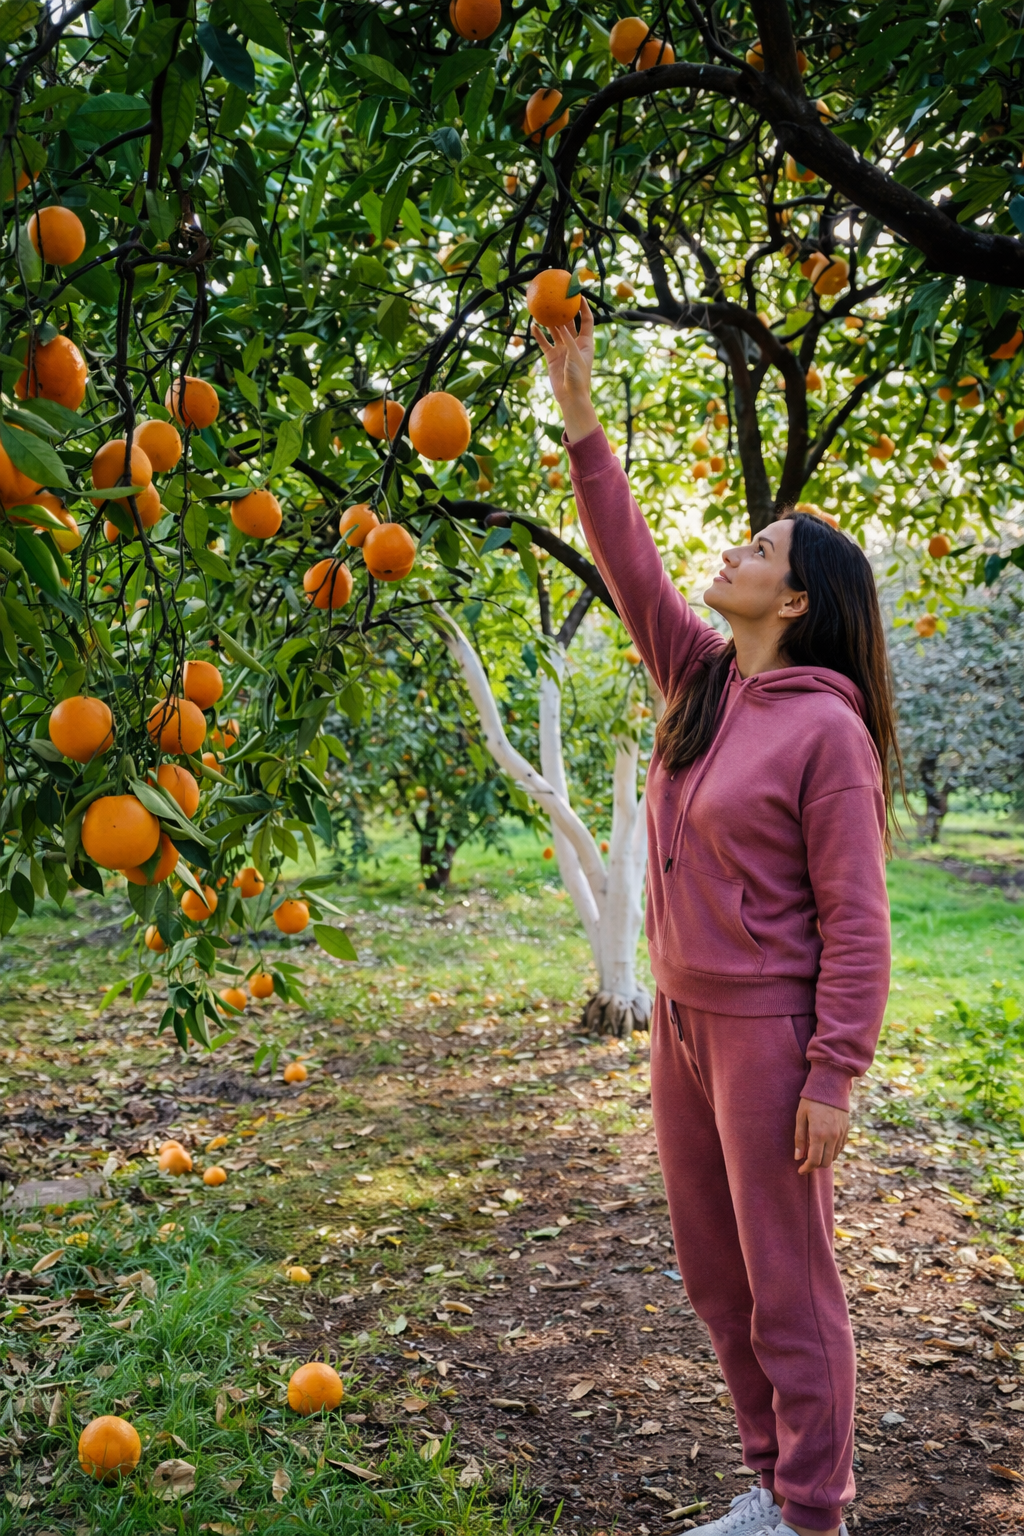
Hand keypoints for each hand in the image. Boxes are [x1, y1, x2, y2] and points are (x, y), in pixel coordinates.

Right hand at [531, 296, 599, 442]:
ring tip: (543, 310)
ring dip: (550, 321)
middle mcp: (574, 343)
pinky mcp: (552, 357)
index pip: (586, 320)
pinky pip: (544, 343)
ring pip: (555, 331)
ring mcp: (562, 349)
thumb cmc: (579, 377)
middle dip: (564, 311)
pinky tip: (533, 326)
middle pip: (569, 323)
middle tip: (557, 298)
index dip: (584, 308)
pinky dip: (539, 335)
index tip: (578, 296)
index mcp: (585, 342)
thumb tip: (561, 323)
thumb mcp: (576, 356)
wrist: (570, 397)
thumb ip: (569, 339)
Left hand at [794, 1098, 848, 1174]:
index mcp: (819, 1134)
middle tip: (806, 1163)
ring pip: (834, 1156)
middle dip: (815, 1166)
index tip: (800, 1170)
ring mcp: (841, 1134)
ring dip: (824, 1159)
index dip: (806, 1168)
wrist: (830, 1085)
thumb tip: (798, 1157)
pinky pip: (840, 1148)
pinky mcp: (846, 1130)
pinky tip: (824, 1146)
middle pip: (826, 1162)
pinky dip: (832, 1151)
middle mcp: (832, 1136)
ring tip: (814, 1153)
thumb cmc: (811, 1100)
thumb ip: (799, 1138)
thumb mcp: (800, 1117)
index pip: (814, 1160)